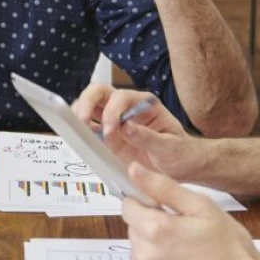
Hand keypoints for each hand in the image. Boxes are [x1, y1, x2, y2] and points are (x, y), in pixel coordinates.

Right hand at [72, 83, 202, 181]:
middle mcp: (127, 108)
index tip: (110, 131)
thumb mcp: (170, 147)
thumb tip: (124, 127)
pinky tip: (79, 139)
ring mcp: (115, 121)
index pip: (122, 97)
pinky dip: (80, 131)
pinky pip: (90, 129)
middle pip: (100, 92)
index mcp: (145, 104)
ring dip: (80, 114)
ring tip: (77, 130)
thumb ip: (147, 137)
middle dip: (87, 102)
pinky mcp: (109, 137)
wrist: (183, 167)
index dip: (112, 111)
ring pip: (90, 106)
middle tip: (82, 121)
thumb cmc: (181, 153)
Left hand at [121, 162, 259, 259]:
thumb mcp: (203, 208)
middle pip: (133, 231)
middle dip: (151, 228)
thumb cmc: (232, 251)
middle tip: (182, 233)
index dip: (146, 204)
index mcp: (155, 230)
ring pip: (139, 255)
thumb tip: (134, 170)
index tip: (163, 209)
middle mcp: (145, 257)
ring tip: (185, 255)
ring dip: (154, 251)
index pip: (128, 206)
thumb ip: (163, 187)